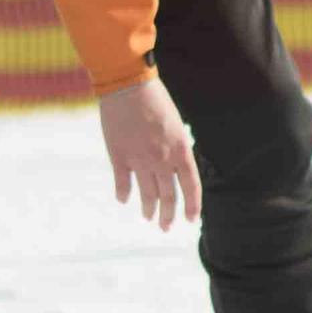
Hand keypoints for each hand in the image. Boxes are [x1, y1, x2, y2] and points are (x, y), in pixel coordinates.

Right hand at [98, 80, 201, 228]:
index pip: (191, 185)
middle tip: (166, 227)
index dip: (193, 205)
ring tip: (148, 217)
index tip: (191, 220)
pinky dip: (123, 193)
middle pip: (168, 194)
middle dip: (168, 214)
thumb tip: (174, 169)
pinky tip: (124, 200)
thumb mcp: (175, 125)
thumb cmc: (154, 100)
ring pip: (147, 193)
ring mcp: (139, 159)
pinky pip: (123, 182)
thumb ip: (175, 149)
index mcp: (180, 149)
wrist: (127, 85)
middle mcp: (162, 158)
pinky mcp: (118, 156)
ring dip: (148, 208)